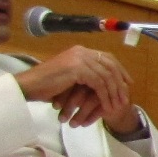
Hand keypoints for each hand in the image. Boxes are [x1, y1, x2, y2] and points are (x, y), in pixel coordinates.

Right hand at [16, 46, 136, 129]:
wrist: (29, 86)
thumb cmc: (46, 85)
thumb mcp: (70, 77)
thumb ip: (86, 75)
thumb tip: (104, 83)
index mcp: (80, 51)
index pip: (107, 57)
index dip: (120, 70)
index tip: (128, 83)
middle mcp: (81, 51)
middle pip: (110, 65)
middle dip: (120, 82)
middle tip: (126, 97)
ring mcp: (79, 58)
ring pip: (106, 76)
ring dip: (114, 92)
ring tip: (118, 105)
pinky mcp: (77, 68)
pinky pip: (98, 83)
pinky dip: (105, 96)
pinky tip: (107, 105)